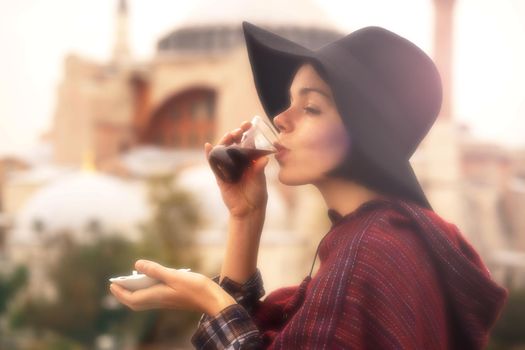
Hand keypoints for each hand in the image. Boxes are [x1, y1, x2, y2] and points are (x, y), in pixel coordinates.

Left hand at [109, 260, 235, 315]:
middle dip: (125, 294)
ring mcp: (166, 301)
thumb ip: (155, 270)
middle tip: (118, 283)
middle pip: (136, 301)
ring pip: (145, 299)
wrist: (213, 300)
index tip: (112, 284)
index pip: (132, 298)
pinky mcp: (173, 299)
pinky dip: (147, 289)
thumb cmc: (196, 288)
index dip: (120, 292)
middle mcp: (160, 301)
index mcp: (157, 296)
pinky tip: (151, 278)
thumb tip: (137, 264)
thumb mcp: (174, 275)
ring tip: (132, 278)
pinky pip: (154, 296)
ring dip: (136, 291)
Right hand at [205, 121, 268, 218]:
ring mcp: (227, 168)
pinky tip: (208, 146)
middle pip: (233, 144)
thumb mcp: (259, 179)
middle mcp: (237, 161)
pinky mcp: (220, 176)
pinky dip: (209, 154)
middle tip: (240, 130)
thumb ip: (259, 169)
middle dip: (235, 134)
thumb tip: (266, 159)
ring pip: (223, 150)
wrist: (248, 210)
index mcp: (248, 160)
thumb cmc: (257, 193)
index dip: (245, 132)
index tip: (248, 124)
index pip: (245, 142)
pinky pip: (213, 164)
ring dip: (225, 141)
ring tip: (229, 135)